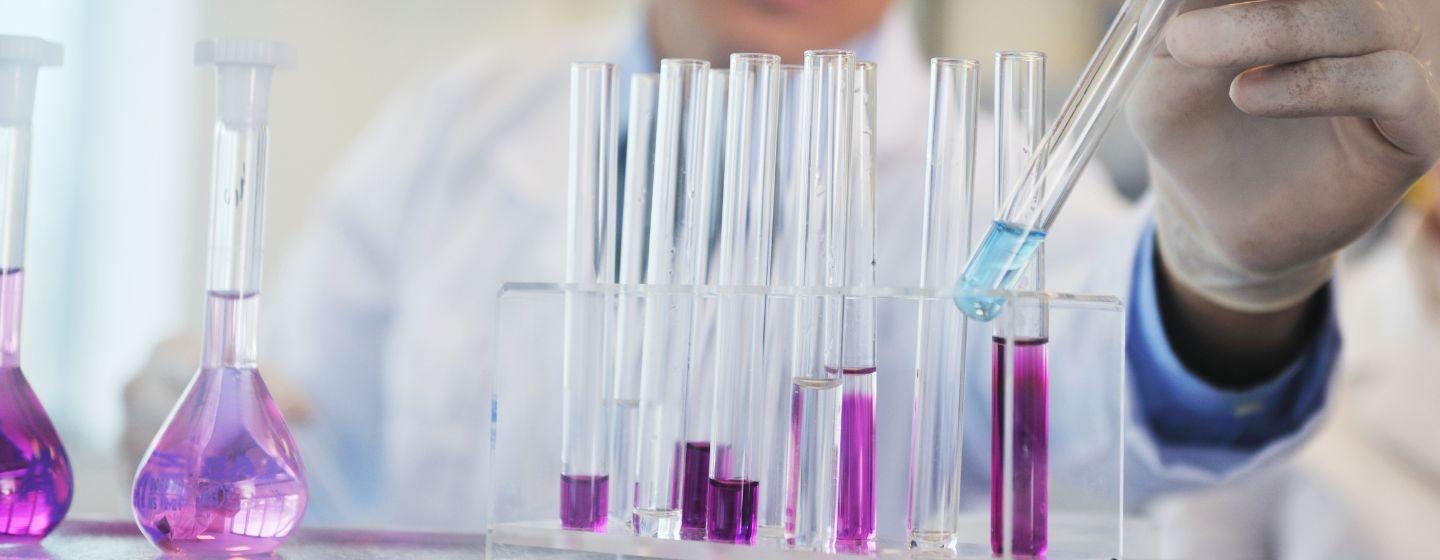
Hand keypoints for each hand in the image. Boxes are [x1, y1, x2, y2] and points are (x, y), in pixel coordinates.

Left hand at [1130, 0, 1439, 311]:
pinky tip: (1247, 94)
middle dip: (1250, 2)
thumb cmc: (1194, 127)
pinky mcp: (1413, 123)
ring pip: (1359, 18)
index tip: (1184, 1)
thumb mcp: (1166, 69)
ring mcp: (1395, 61)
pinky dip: (1316, 82)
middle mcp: (1364, 15)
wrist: (1211, 213)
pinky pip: (1391, 83)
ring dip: (1270, 27)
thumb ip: (1185, 16)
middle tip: (1179, 24)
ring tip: (1189, 47)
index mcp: (1310, 1)